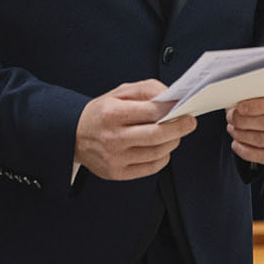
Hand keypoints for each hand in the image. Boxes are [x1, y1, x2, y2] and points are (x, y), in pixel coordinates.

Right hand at [75, 79, 196, 180]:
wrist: (74, 135)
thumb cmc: (100, 113)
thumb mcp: (119, 93)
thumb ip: (147, 90)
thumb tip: (171, 96)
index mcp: (112, 114)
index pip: (152, 112)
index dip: (173, 110)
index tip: (184, 108)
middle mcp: (112, 138)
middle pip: (157, 135)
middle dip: (179, 128)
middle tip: (190, 122)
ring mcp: (115, 158)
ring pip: (157, 153)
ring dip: (173, 142)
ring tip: (174, 134)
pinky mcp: (117, 173)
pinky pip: (151, 168)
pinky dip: (163, 157)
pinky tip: (161, 148)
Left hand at [229, 82, 263, 166]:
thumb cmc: (257, 98)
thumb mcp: (254, 89)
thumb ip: (249, 91)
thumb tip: (233, 97)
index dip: (256, 107)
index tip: (238, 107)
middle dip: (244, 122)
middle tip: (231, 118)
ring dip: (243, 136)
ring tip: (232, 129)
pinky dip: (247, 152)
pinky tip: (237, 145)